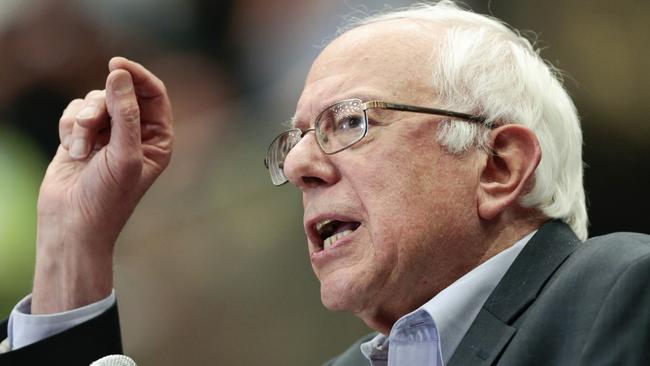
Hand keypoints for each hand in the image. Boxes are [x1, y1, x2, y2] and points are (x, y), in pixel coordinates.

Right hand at [32, 57, 172, 312]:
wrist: (72, 224)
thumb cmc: (106, 197)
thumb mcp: (123, 154)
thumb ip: (125, 114)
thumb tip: (119, 75)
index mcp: (157, 139)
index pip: (154, 94)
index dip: (137, 76)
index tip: (116, 65)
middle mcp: (136, 134)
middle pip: (121, 93)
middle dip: (103, 104)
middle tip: (93, 121)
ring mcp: (108, 134)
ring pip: (95, 101)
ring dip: (84, 121)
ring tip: (81, 149)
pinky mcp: (82, 136)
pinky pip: (76, 112)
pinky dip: (70, 128)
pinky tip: (72, 152)